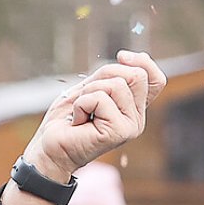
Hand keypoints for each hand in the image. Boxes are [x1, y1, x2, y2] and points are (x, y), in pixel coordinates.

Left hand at [22, 51, 166, 181]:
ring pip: (117, 85)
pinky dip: (81, 103)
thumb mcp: (90, 88)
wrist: (48, 148)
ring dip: (89, 92)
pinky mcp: (118, 132)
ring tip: (80, 111)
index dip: (143, 62)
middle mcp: (136, 120)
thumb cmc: (65, 120)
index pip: (155, 80)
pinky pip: (100, 99)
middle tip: (86, 97)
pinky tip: (77, 121)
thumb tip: (126, 57)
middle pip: (137, 76)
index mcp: (133, 109)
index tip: (121, 57)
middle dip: (104, 77)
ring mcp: (130, 127)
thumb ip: (110, 76)